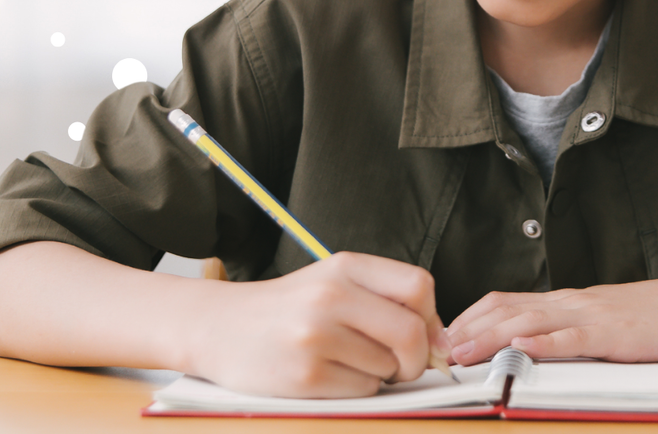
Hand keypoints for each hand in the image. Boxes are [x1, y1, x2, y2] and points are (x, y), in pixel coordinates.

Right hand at [179, 251, 450, 397]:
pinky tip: (330, 375)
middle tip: (400, 365)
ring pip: (388, 367)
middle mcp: (330, 296)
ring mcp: (316, 336)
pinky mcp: (305, 376)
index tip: (422, 333)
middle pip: (411, 333)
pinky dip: (357, 389)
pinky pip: (362, 391)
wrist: (216, 327)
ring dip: (380, 374)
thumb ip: (383, 299)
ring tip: (347, 362)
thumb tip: (441, 340)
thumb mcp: (331, 283)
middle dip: (416, 358)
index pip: (419, 286)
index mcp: (345, 267)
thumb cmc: (285, 309)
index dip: (431, 317)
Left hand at [444, 272, 657, 365]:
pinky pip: (573, 338)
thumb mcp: (605, 322)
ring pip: (531, 321)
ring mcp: (593, 316)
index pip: (505, 301)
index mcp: (568, 301)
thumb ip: (570, 331)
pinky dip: (544, 343)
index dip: (470, 317)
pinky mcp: (616, 334)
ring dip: (491, 337)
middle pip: (507, 308)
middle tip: (434, 349)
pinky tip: (521, 348)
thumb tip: (533, 347)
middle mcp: (573, 302)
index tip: (442, 337)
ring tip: (461, 351)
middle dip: (467, 329)